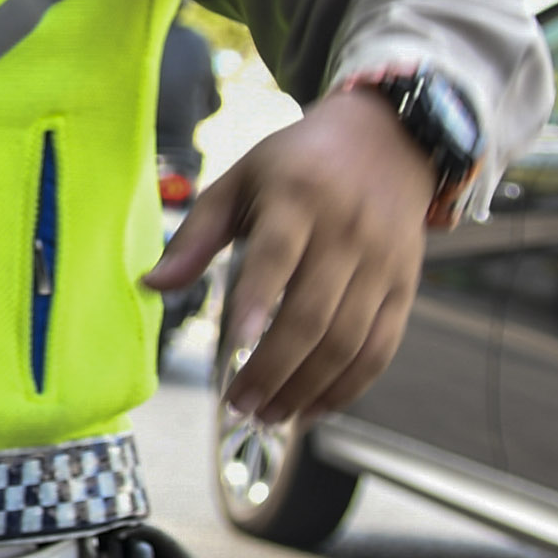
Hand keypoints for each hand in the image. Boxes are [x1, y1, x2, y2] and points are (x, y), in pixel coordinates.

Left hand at [143, 89, 435, 424]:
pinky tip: (313, 408)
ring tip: (269, 416)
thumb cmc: (297, 165)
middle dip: (273, 369)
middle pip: (312, 315)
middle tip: (240, 405)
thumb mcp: (240, 181)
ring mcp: (381, 263)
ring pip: (348, 341)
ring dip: (307, 388)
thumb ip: (196, 235)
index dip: (257, 302)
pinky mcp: (405, 286)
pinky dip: (348, 387)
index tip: (233, 344)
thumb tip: (152, 285)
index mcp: (298, 199)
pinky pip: (381, 348)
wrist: (387, 141)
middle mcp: (347, 233)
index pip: (277, 257)